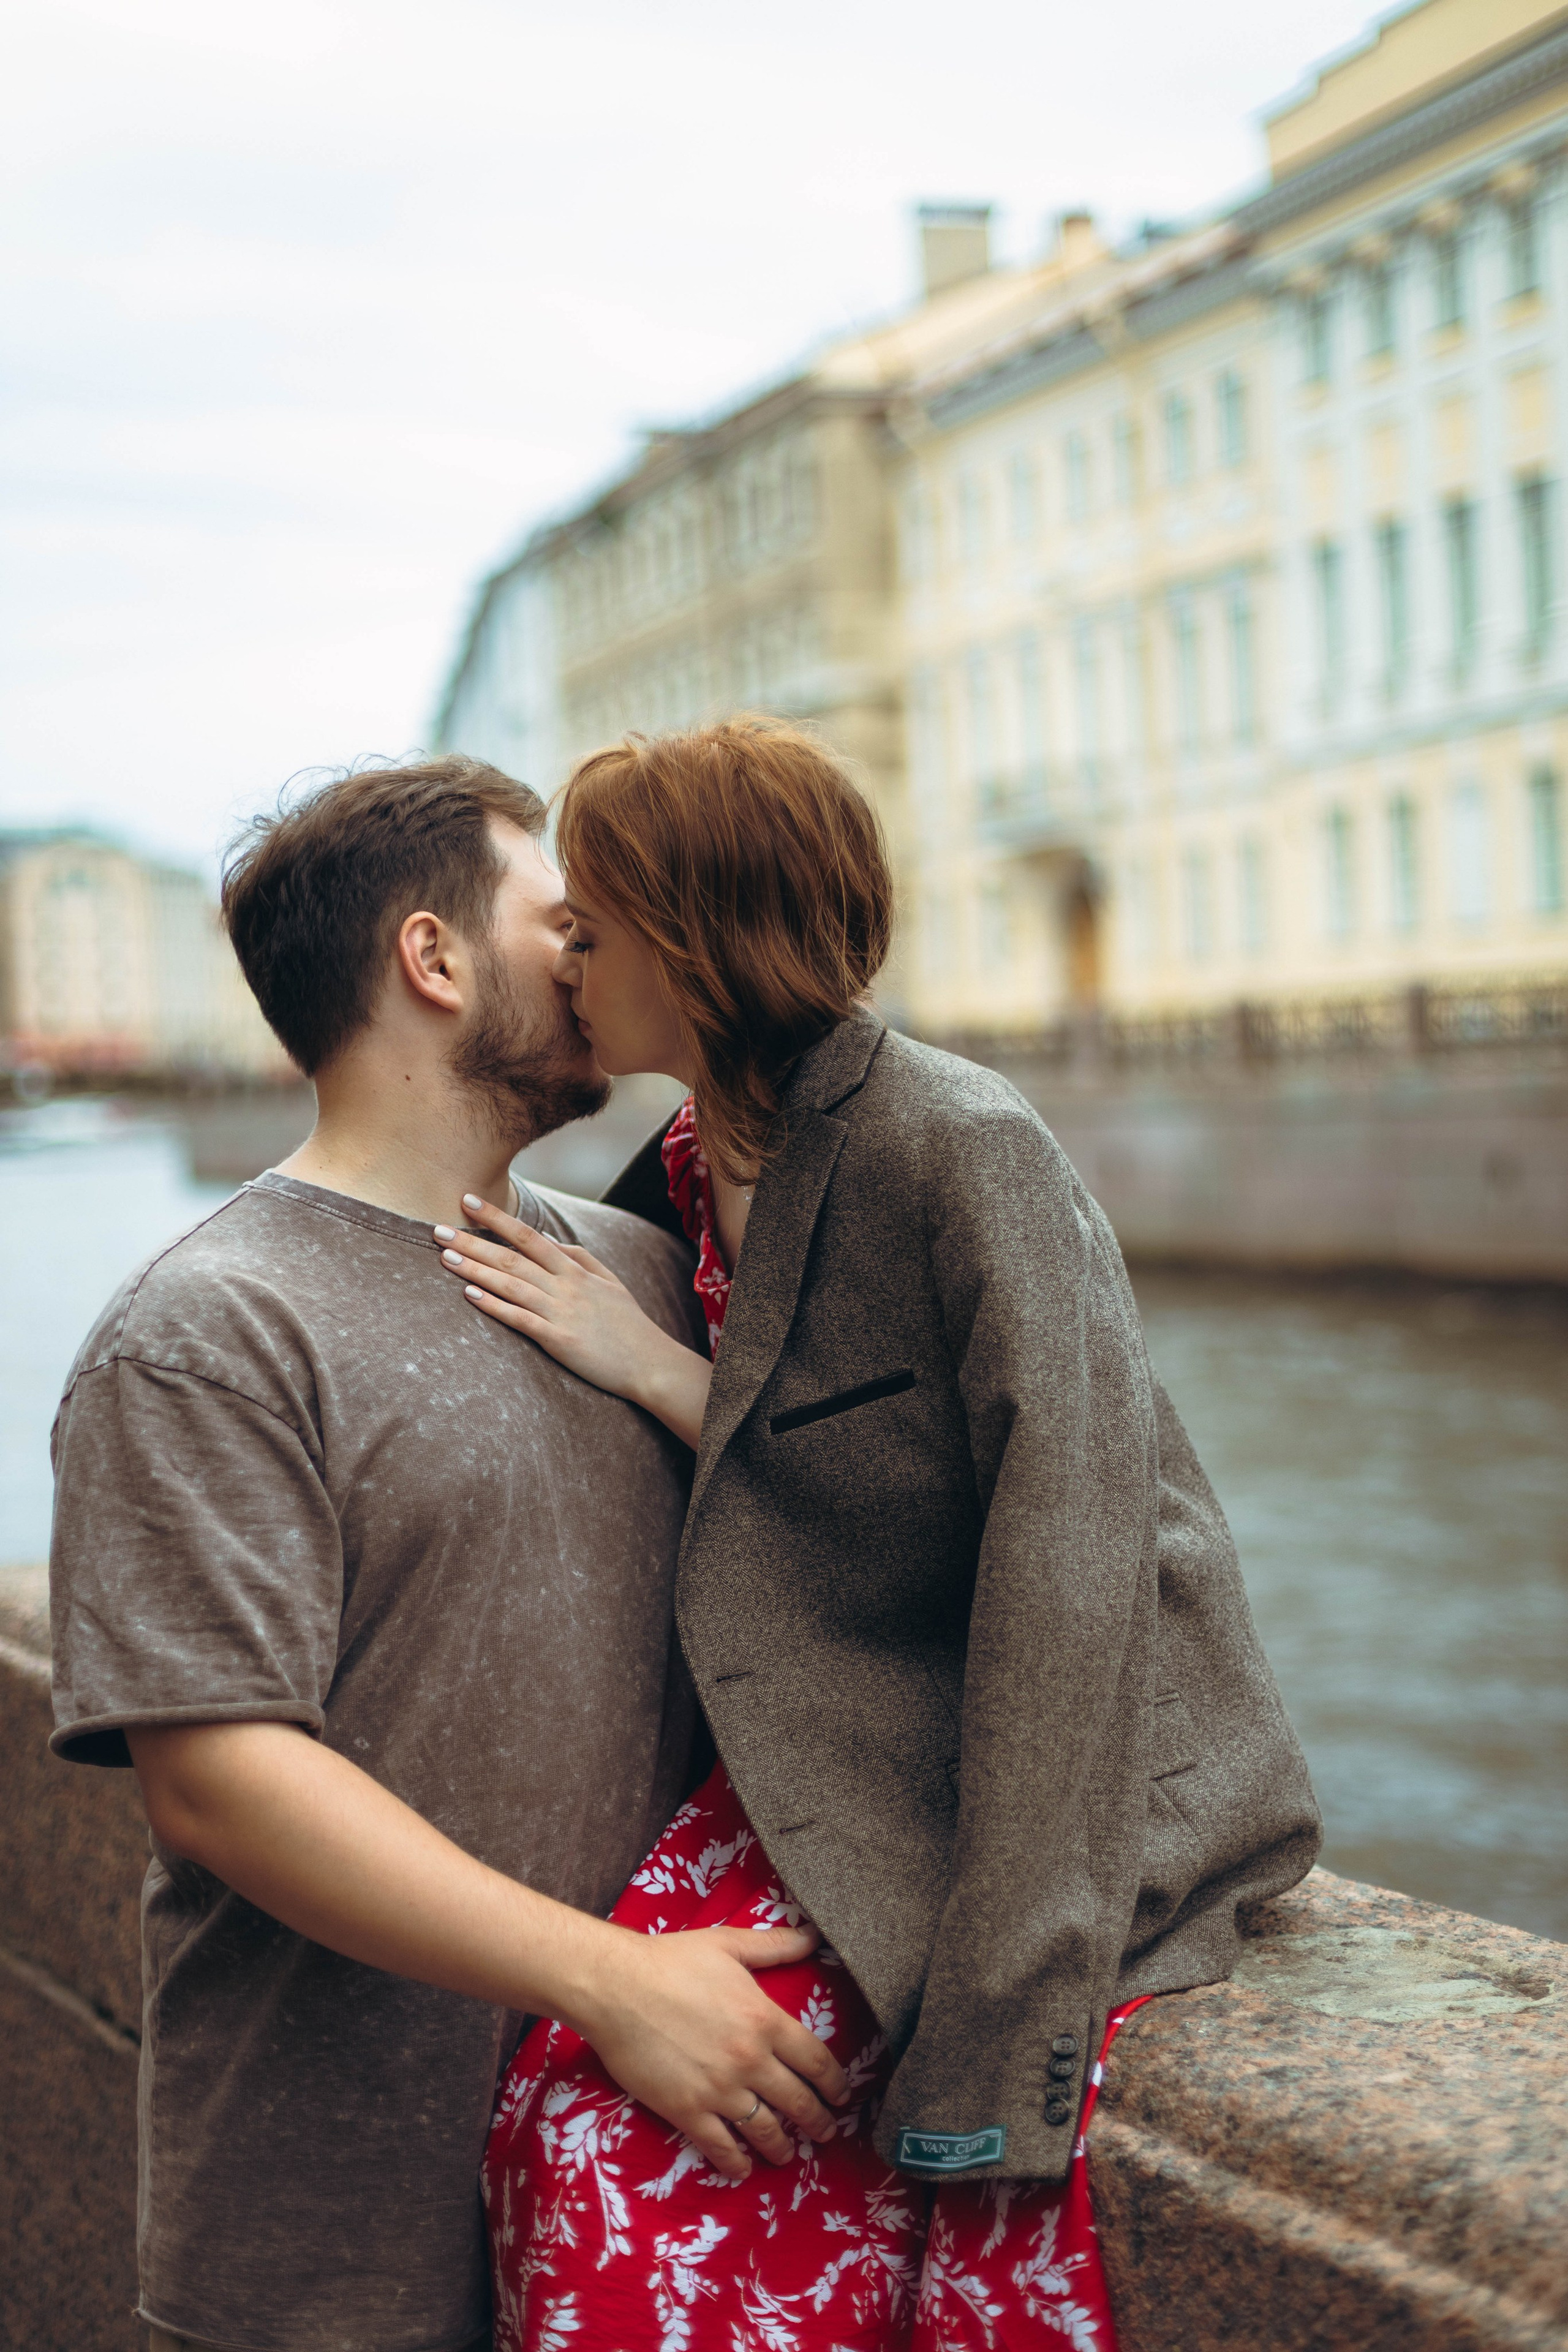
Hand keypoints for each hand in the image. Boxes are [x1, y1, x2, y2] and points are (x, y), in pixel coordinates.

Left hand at [435, 1196, 710, 1444]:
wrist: (650, 1362)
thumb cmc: (628, 1324)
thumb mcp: (608, 1281)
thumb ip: (580, 1257)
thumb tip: (551, 1241)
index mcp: (575, 1269)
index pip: (529, 1235)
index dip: (497, 1217)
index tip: (468, 1201)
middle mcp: (565, 1285)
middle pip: (511, 1257)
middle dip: (472, 1241)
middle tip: (437, 1228)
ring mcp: (561, 1312)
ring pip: (511, 1284)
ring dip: (475, 1269)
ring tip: (445, 1257)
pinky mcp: (558, 1340)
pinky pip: (520, 1319)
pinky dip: (494, 1306)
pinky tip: (470, 1295)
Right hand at [574, 1919, 850, 2179]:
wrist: (616, 1987)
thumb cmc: (670, 1961)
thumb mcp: (728, 1945)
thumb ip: (774, 1945)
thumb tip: (811, 1936)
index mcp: (765, 2020)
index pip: (816, 2060)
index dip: (835, 2083)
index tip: (842, 2096)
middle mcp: (750, 2060)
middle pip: (798, 2102)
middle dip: (818, 2122)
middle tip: (826, 2133)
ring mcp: (720, 2090)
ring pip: (765, 2131)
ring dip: (782, 2147)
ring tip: (788, 2154)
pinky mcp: (687, 2111)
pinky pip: (721, 2147)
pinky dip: (736, 2162)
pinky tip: (743, 2168)